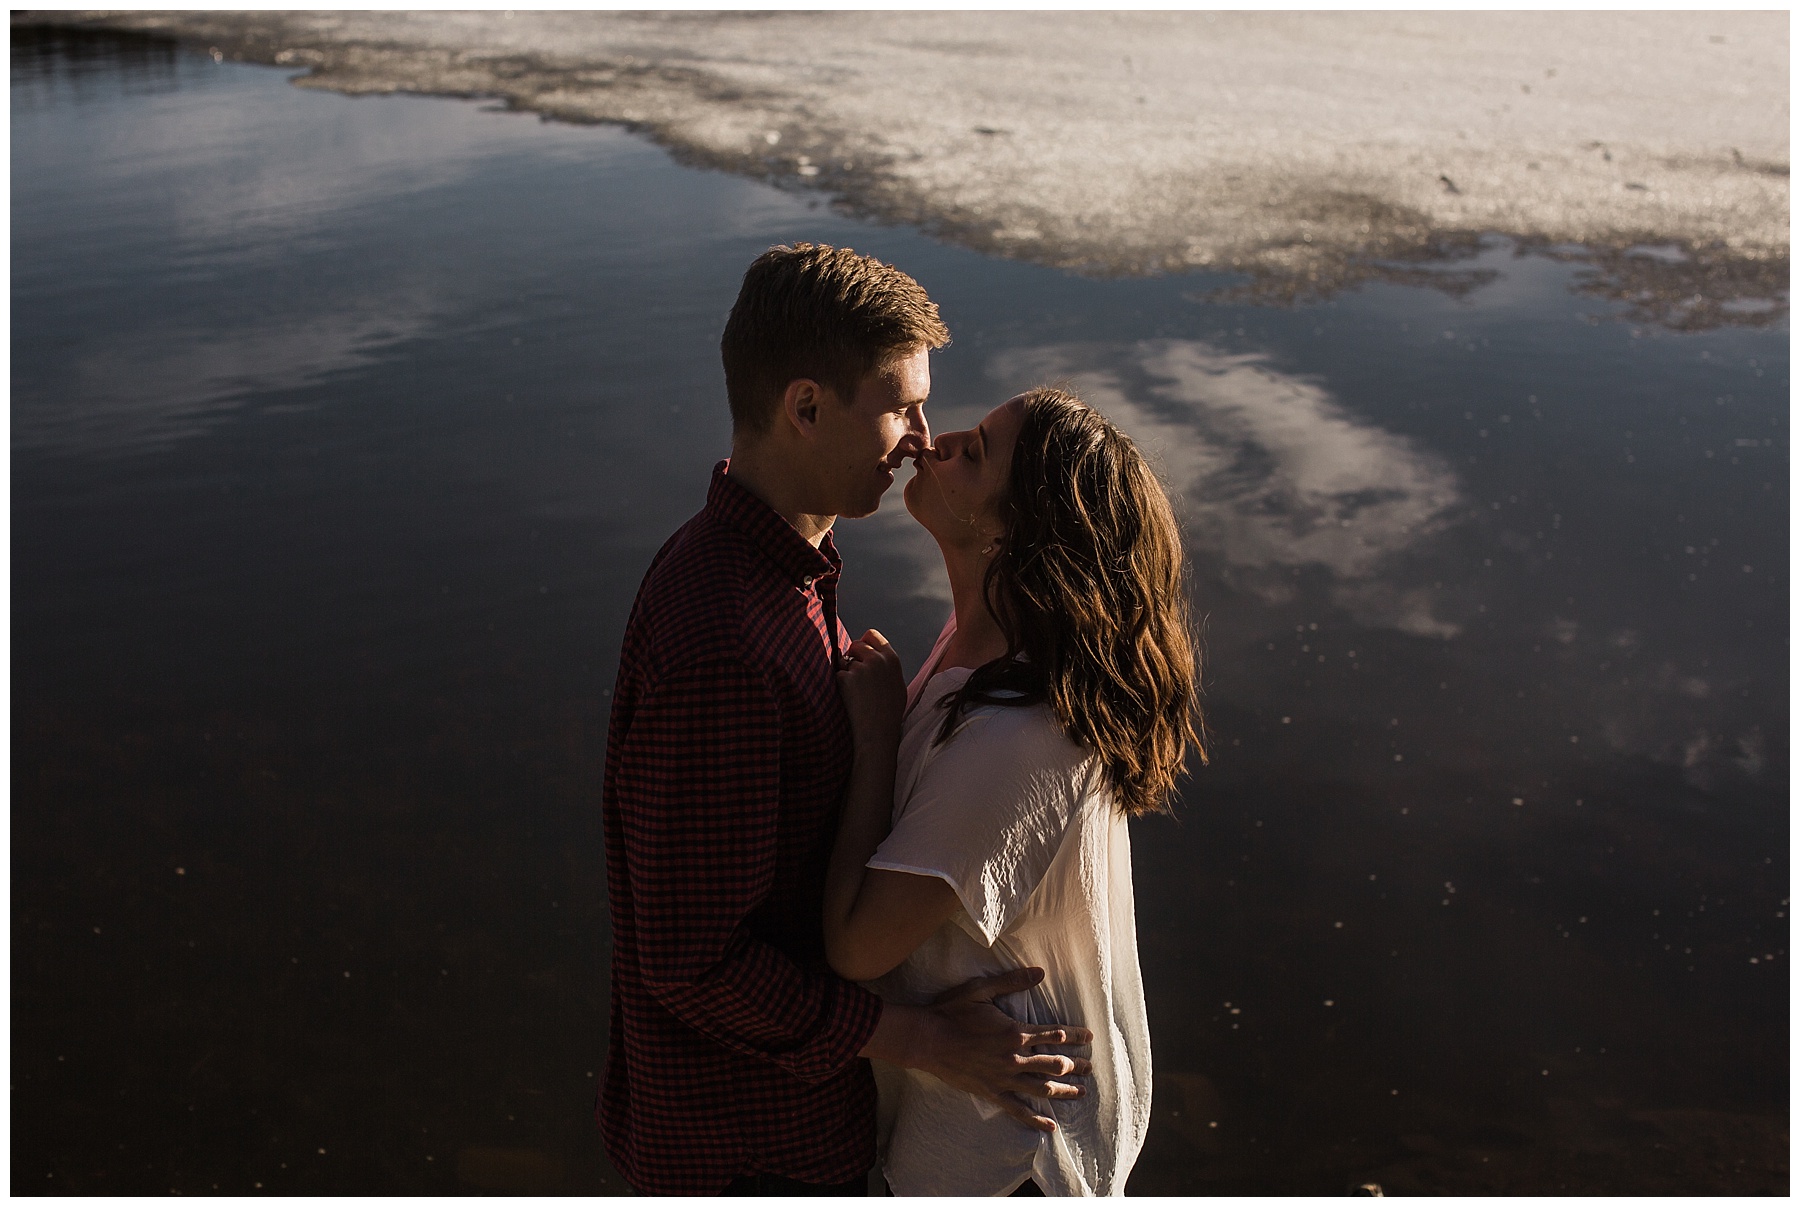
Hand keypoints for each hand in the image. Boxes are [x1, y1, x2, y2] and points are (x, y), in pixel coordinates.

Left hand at [836, 628, 904, 750]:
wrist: (877, 734)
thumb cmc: (888, 714)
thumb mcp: (897, 684)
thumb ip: (887, 666)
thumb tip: (874, 652)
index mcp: (892, 659)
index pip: (872, 635)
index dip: (864, 643)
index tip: (860, 653)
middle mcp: (877, 659)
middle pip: (856, 644)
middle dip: (853, 656)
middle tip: (856, 677)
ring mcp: (861, 668)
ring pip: (845, 661)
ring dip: (846, 672)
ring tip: (857, 694)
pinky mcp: (846, 678)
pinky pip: (837, 674)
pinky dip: (840, 684)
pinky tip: (849, 699)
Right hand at [916, 967, 1093, 1132]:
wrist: (925, 1039)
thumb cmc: (951, 1012)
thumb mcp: (981, 990)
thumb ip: (1012, 981)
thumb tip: (1041, 972)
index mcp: (1015, 1032)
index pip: (1055, 1034)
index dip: (1075, 1036)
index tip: (1089, 1037)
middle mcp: (1014, 1057)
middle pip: (1055, 1064)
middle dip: (1076, 1065)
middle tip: (1089, 1068)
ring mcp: (1004, 1078)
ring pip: (1042, 1088)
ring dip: (1065, 1090)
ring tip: (1081, 1092)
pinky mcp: (991, 1092)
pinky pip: (1018, 1110)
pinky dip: (1035, 1119)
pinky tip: (1050, 1126)